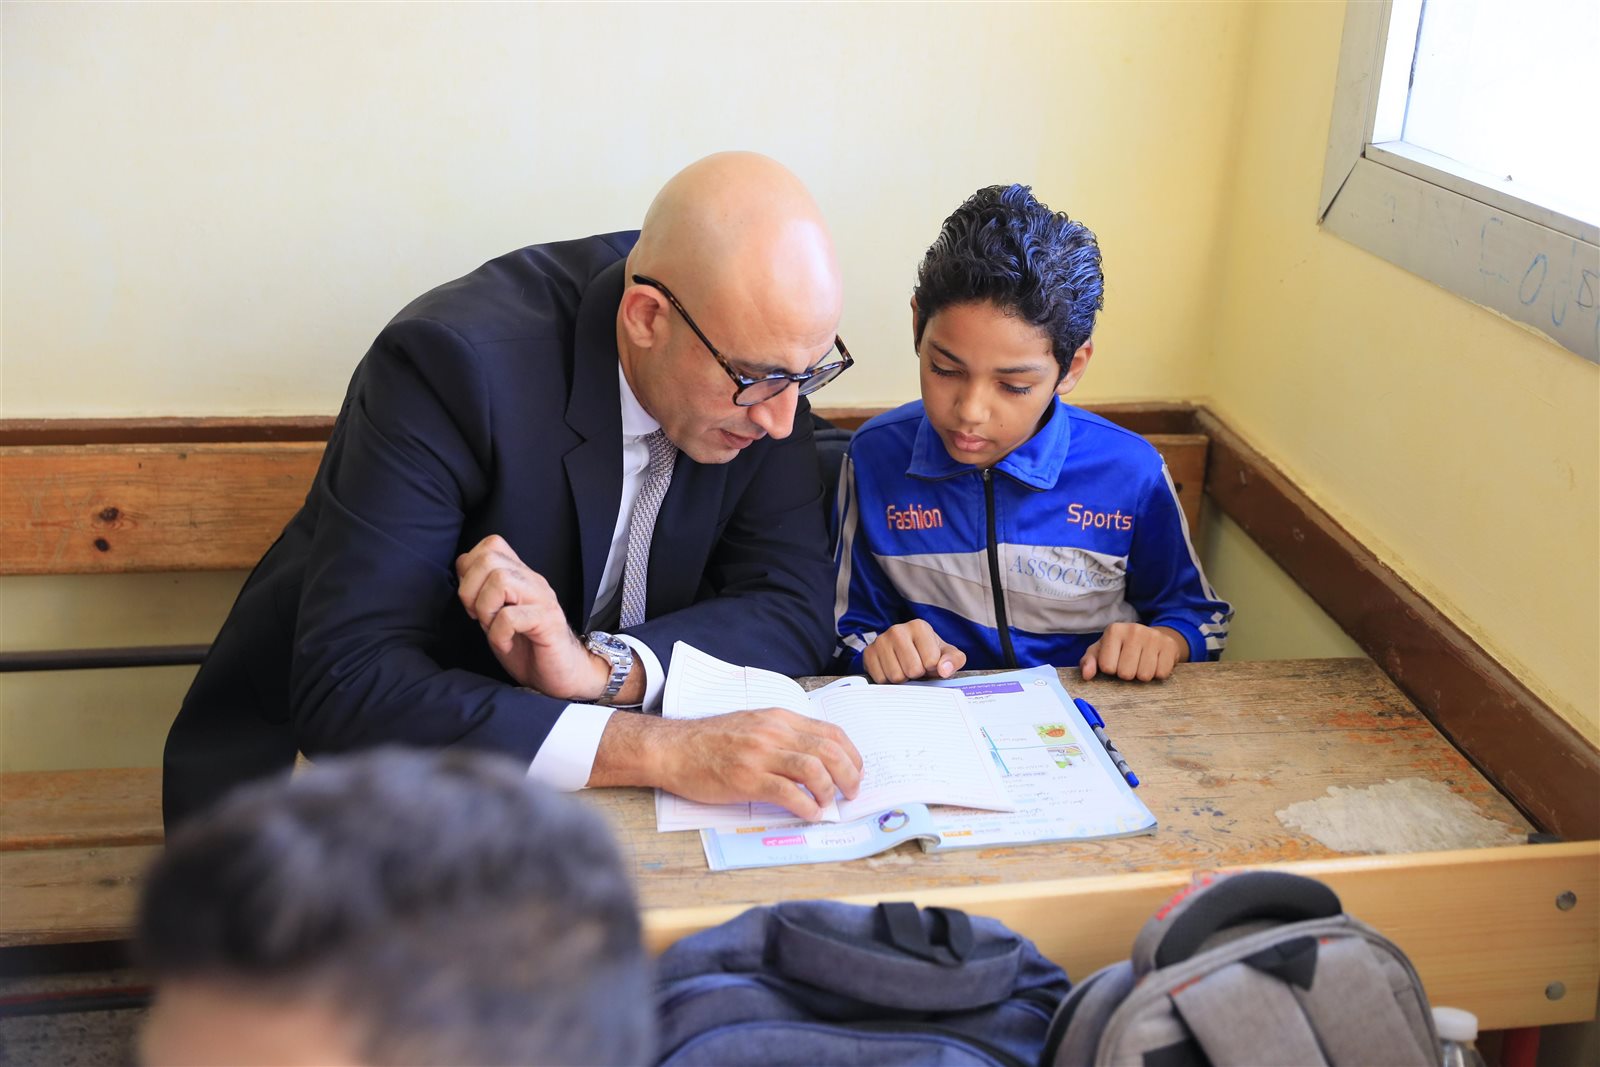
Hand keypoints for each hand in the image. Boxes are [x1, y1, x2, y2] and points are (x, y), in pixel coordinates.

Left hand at [455, 535, 605, 700]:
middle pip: (489, 558)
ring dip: (485, 609)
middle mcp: (532, 581)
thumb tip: (460, 575)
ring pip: (500, 580)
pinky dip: (499, 635)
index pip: (491, 545)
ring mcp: (542, 598)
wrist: (561, 675)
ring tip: (492, 628)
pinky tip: (506, 644)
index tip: (473, 600)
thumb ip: (481, 593)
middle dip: (470, 590)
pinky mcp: (548, 621)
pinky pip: (509, 617)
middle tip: (478, 616)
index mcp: (519, 576)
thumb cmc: (526, 647)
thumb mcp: (495, 616)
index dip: (470, 569)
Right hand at [591, 708, 864, 821]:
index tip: (856, 771)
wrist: (673, 748)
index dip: (851, 754)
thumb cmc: (710, 741)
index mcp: (778, 718)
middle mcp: (773, 732)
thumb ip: (782, 736)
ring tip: (831, 805)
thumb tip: (814, 758)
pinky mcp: (747, 779)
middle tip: (851, 792)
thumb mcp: (753, 724)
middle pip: (828, 750)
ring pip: (813, 769)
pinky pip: (788, 793)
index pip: (830, 732)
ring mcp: (760, 755)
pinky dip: (806, 806)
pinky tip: (810, 814)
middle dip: (849, 774)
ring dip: (830, 791)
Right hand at [862, 620, 966, 683]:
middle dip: (917, 675)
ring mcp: (880, 641)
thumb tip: (944, 670)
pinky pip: (881, 679)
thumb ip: (953, 660)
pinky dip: (888, 681)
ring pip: (895, 676)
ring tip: (904, 669)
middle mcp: (897, 630)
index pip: (930, 661)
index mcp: (919, 627)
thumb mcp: (948, 654)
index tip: (929, 663)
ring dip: (903, 679)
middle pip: (912, 670)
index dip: (932, 669)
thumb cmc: (928, 653)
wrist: (904, 651)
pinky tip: (892, 671)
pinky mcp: (868, 653)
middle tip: (916, 668)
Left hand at [1080, 623, 1187, 681]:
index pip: (1107, 667)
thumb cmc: (1122, 648)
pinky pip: (1161, 674)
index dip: (1111, 670)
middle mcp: (1134, 630)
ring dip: (1142, 676)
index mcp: (1114, 630)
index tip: (1116, 662)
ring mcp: (1154, 637)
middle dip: (1128, 675)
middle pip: (1126, 673)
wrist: (1154, 638)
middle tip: (1131, 665)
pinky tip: (1155, 664)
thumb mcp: (1102, 651)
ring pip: (1144, 676)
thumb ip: (1089, 662)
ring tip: (1142, 664)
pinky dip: (1157, 674)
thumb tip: (1087, 675)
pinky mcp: (1169, 646)